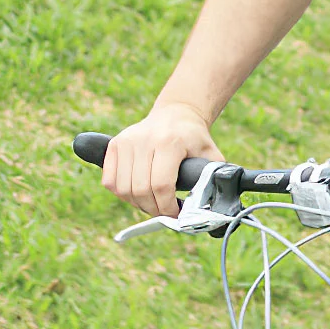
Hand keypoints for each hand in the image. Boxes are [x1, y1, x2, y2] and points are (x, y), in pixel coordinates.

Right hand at [102, 103, 222, 217]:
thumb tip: (220, 204)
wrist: (176, 114)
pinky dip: (122, 194)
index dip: (167, 206)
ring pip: (123, 188)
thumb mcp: (211, 155)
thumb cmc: (195, 139)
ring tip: (153, 204)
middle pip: (141, 189)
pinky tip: (138, 194)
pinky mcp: (115, 145)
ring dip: (137, 204)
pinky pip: (110, 181)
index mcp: (170, 143)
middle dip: (153, 208)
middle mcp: (144, 140)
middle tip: (165, 213)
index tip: (176, 214)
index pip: (162, 185)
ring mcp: (126, 142)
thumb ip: (214, 177)